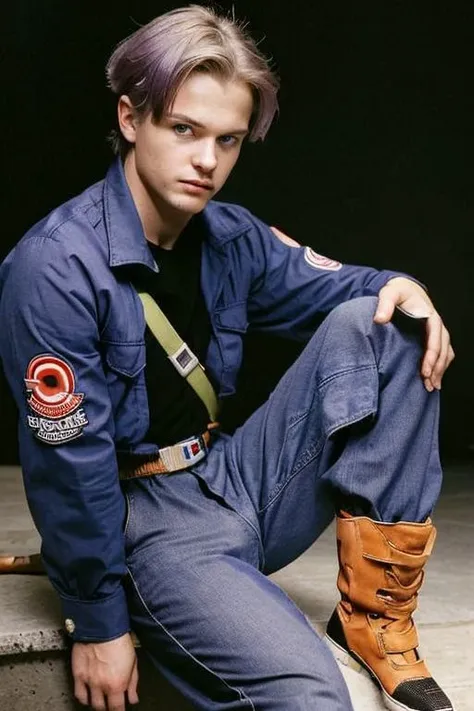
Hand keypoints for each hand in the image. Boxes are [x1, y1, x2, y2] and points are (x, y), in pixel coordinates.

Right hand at [72, 632, 138, 709]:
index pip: (117, 708)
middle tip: (111, 703)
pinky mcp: (78, 675)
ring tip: (101, 699)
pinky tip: (88, 696)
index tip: (120, 709)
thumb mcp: (133, 661)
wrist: (102, 627)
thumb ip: (133, 682)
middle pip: (103, 707)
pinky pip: (79, 694)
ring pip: (91, 703)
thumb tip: (133, 698)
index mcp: (117, 684)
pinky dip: (83, 698)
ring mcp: (89, 682)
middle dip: (108, 707)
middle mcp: (102, 686)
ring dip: (97, 703)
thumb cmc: (119, 640)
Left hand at [373, 277, 454, 391]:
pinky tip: (433, 379)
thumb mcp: (389, 294)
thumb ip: (385, 305)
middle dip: (437, 367)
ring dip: (440, 370)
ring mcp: (436, 332)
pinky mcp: (433, 338)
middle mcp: (437, 325)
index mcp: (430, 316)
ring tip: (432, 387)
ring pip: (445, 353)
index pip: (435, 337)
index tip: (425, 370)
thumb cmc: (397, 292)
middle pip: (443, 349)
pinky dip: (440, 367)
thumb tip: (380, 319)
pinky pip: (442, 354)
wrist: (404, 289)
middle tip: (428, 384)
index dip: (432, 355)